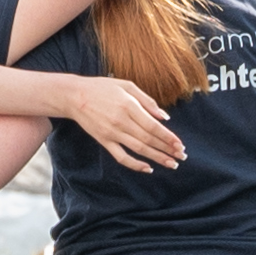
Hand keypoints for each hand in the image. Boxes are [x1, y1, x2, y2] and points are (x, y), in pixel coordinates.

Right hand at [69, 76, 184, 170]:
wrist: (74, 96)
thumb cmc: (102, 88)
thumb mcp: (127, 86)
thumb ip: (147, 101)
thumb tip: (165, 117)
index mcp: (129, 106)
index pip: (153, 126)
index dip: (168, 137)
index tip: (180, 144)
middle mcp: (122, 122)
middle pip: (149, 139)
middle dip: (167, 149)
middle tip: (181, 156)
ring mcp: (112, 133)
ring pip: (139, 149)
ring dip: (157, 158)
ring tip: (171, 164)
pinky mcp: (104, 141)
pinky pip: (121, 157)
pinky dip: (135, 164)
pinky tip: (148, 168)